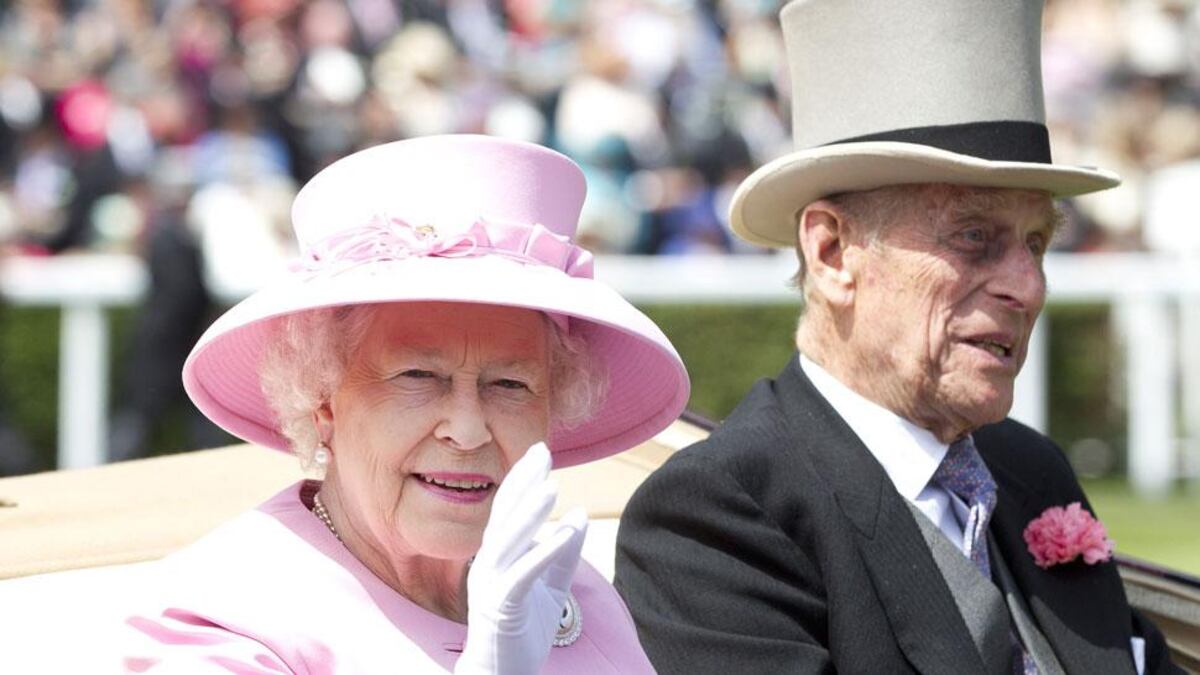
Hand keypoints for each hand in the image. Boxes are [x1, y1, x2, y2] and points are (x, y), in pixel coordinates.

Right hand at [455, 442, 587, 674]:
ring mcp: (491, 584)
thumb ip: (565, 552)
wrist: (502, 673)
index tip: (540, 451)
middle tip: (541, 451)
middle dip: (523, 482)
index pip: (509, 509)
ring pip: (508, 540)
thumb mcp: (552, 585)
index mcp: (497, 555)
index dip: (524, 478)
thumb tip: (581, 514)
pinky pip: (523, 574)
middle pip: (504, 515)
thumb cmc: (523, 629)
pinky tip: (564, 532)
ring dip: (530, 512)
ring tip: (551, 485)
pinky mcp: (501, 606)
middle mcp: (488, 564)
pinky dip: (543, 552)